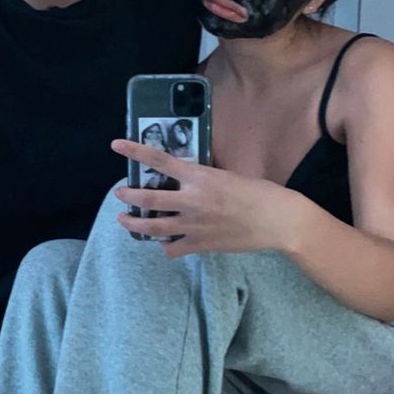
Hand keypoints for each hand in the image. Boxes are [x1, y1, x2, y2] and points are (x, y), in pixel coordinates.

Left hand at [111, 139, 301, 258]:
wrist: (276, 220)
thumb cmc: (258, 192)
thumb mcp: (226, 175)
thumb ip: (203, 177)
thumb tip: (186, 176)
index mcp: (198, 177)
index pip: (159, 160)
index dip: (134, 151)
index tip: (116, 145)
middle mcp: (191, 200)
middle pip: (146, 198)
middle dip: (127, 195)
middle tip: (119, 193)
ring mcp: (193, 225)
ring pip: (152, 226)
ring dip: (134, 223)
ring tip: (124, 219)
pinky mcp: (200, 244)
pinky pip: (172, 248)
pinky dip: (164, 245)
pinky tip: (163, 243)